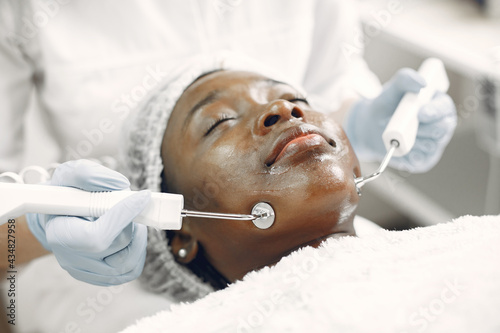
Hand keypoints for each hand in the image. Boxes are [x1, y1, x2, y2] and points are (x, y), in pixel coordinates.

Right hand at [26, 160, 149, 285]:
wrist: (59, 213)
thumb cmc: (65, 193)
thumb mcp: (70, 174)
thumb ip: (90, 175)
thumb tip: (120, 185)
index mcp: (60, 234)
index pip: (97, 236)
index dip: (123, 216)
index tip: (141, 197)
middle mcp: (71, 258)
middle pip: (118, 246)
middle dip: (132, 222)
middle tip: (132, 205)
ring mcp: (86, 270)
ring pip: (128, 262)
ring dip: (138, 237)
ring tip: (131, 218)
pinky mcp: (100, 276)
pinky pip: (130, 270)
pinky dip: (137, 250)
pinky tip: (130, 233)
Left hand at [345, 68, 456, 172]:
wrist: (369, 126)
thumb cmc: (385, 105)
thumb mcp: (391, 89)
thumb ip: (405, 79)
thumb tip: (421, 82)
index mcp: (437, 105)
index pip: (446, 108)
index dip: (436, 111)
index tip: (420, 112)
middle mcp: (439, 125)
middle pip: (442, 129)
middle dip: (424, 128)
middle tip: (406, 125)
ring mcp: (433, 143)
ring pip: (431, 145)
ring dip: (414, 141)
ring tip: (398, 134)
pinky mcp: (423, 159)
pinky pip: (422, 161)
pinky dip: (411, 156)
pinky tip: (403, 149)